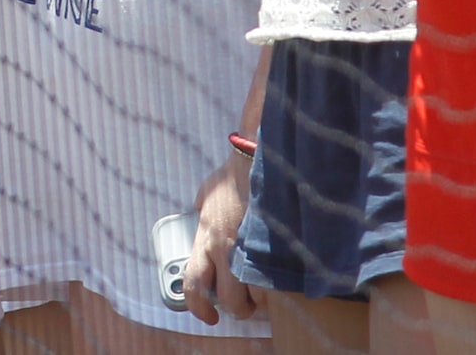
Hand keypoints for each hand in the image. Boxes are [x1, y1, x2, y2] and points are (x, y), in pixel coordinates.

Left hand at [185, 145, 260, 325]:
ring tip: (265, 293)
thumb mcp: (206, 195)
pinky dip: (278, 284)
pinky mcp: (273, 245)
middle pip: (229, 300)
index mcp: (205, 239)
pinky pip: (277, 278)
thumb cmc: (232, 176)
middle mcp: (225, 249)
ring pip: (256, 294)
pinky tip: (280, 278)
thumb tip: (199, 213)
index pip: (194, 285)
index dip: (198, 307)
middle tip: (245, 305)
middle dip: (238, 309)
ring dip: (261, 299)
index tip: (208, 315)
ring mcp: (250, 249)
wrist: (256, 160)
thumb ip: (202, 210)